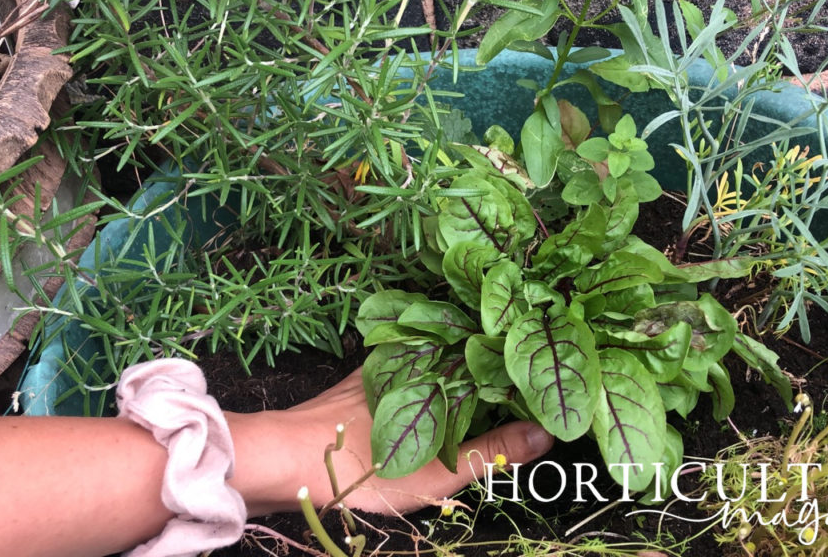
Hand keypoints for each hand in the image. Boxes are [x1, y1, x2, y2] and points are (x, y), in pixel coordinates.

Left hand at [230, 367, 553, 514]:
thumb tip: (546, 433)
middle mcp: (410, 359)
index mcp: (433, 369)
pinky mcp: (359, 388)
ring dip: (460, 377)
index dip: (517, 370)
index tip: (543, 384)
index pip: (489, 357)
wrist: (281, 460)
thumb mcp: (435, 470)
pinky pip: (407, 379)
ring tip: (487, 396)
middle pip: (464, 358)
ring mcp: (382, 371)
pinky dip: (427, 388)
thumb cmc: (360, 466)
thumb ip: (491, 452)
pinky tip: (431, 407)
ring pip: (434, 367)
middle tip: (523, 388)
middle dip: (492, 370)